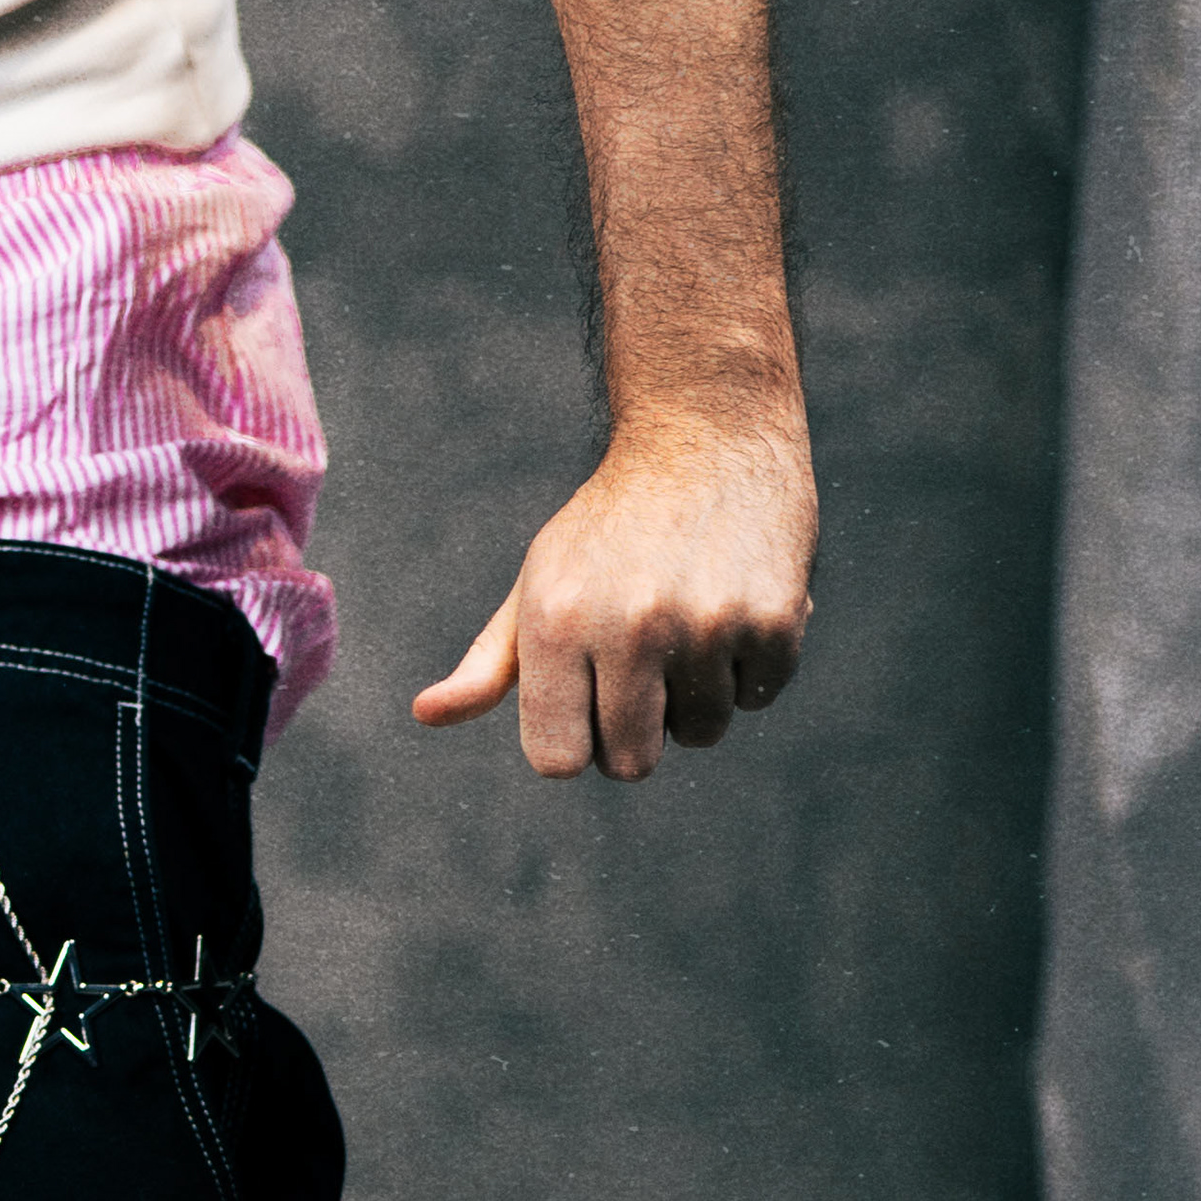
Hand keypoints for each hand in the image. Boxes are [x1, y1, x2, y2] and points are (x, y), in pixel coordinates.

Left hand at [414, 399, 814, 779]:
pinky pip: (758, 696)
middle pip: (631, 763)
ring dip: (698, 694)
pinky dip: (749, 664)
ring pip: (702, 733)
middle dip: (637, 732)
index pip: (557, 760)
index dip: (576, 745)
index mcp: (557, 622)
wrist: (707, 437)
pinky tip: (734, 600)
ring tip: (691, 616)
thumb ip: (489, 664)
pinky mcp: (774, 621)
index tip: (586, 710)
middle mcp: (628, 628)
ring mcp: (705, 626)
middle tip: (642, 666)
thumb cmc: (608, 528)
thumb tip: (426, 714)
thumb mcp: (538, 583)